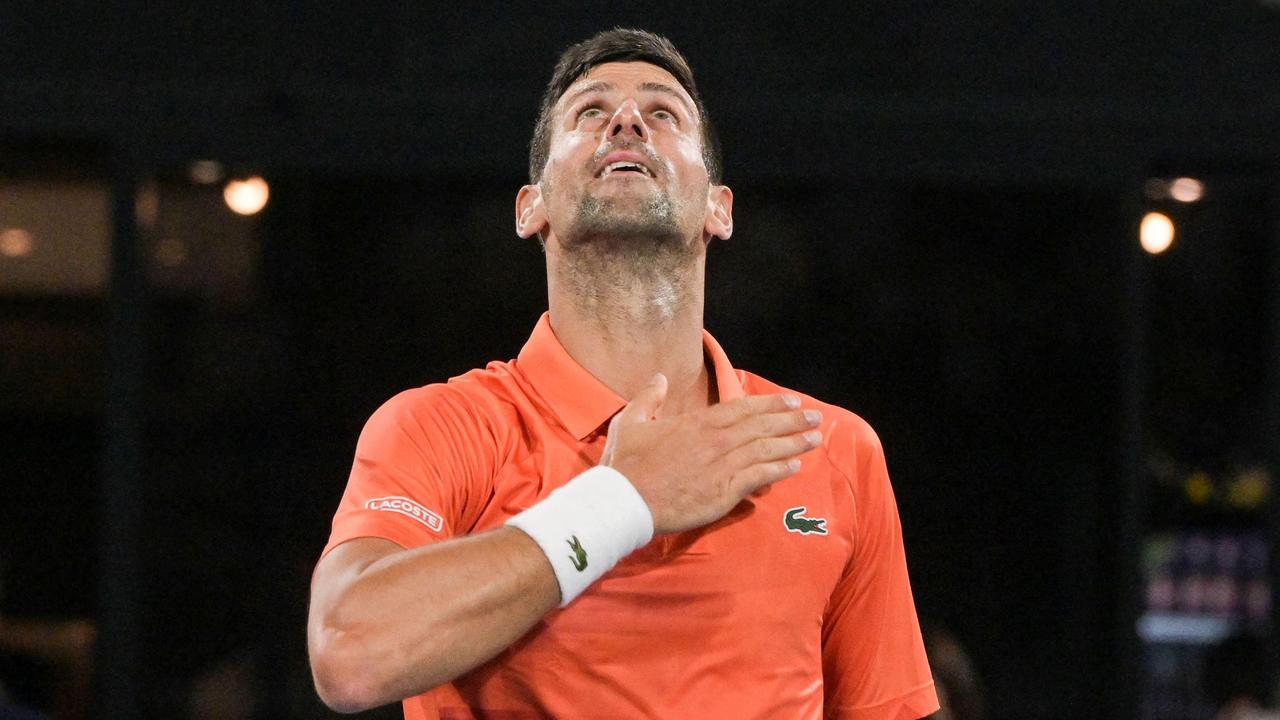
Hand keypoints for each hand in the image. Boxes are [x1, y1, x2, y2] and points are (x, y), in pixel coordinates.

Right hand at [599, 374, 821, 534]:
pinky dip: (780, 470)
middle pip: (763, 426)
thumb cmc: (626, 464)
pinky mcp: (725, 492)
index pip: (743, 408)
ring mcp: (723, 466)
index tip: (790, 400)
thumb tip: (659, 378)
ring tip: (814, 438)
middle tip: (814, 416)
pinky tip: (795, 467)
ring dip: (794, 442)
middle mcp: (717, 440)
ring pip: (767, 449)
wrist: (626, 501)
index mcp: (698, 423)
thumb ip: (649, 398)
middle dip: (792, 419)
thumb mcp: (630, 421)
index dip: (770, 404)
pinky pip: (760, 477)